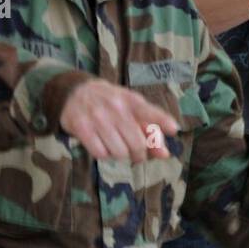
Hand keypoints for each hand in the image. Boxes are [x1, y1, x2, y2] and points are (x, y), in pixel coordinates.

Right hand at [59, 78, 179, 162]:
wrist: (74, 91)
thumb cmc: (110, 102)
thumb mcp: (130, 107)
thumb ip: (149, 128)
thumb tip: (164, 154)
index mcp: (131, 101)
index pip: (149, 111)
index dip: (163, 121)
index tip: (174, 129)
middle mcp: (116, 108)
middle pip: (137, 144)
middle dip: (140, 155)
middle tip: (135, 154)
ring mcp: (98, 118)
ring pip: (119, 152)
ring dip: (120, 155)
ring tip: (116, 146)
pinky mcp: (82, 128)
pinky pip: (101, 154)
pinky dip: (104, 155)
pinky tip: (102, 145)